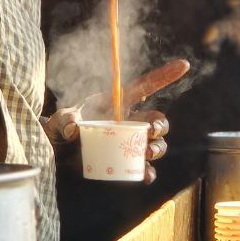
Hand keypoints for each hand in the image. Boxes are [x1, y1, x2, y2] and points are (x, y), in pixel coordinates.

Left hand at [43, 58, 188, 183]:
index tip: (184, 65)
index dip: (164, 75)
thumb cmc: (59, 130)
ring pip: (154, 143)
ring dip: (157, 147)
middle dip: (160, 125)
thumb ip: (64, 120)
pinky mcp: (124, 163)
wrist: (55, 154)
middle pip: (156, 119)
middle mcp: (127, 122)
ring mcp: (127, 143)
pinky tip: (145, 175)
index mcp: (116, 103)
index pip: (143, 86)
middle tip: (150, 131)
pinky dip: (148, 172)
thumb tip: (73, 130)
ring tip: (146, 153)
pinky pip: (144, 168)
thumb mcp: (58, 121)